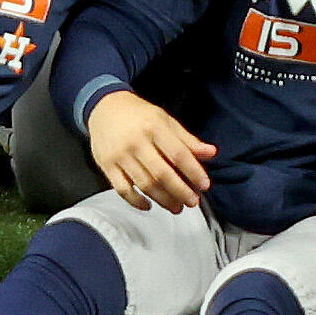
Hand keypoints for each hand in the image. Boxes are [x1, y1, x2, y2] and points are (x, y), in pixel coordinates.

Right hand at [83, 89, 216, 212]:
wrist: (104, 107)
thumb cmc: (138, 115)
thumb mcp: (165, 120)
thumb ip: (187, 139)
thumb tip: (211, 153)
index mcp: (154, 127)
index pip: (178, 154)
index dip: (194, 171)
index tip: (204, 185)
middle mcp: (136, 141)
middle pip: (162, 173)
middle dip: (180, 191)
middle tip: (192, 201)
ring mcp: (119, 155)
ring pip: (144, 184)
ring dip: (163, 199)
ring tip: (176, 207)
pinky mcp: (106, 165)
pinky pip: (122, 189)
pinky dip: (136, 201)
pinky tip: (148, 205)